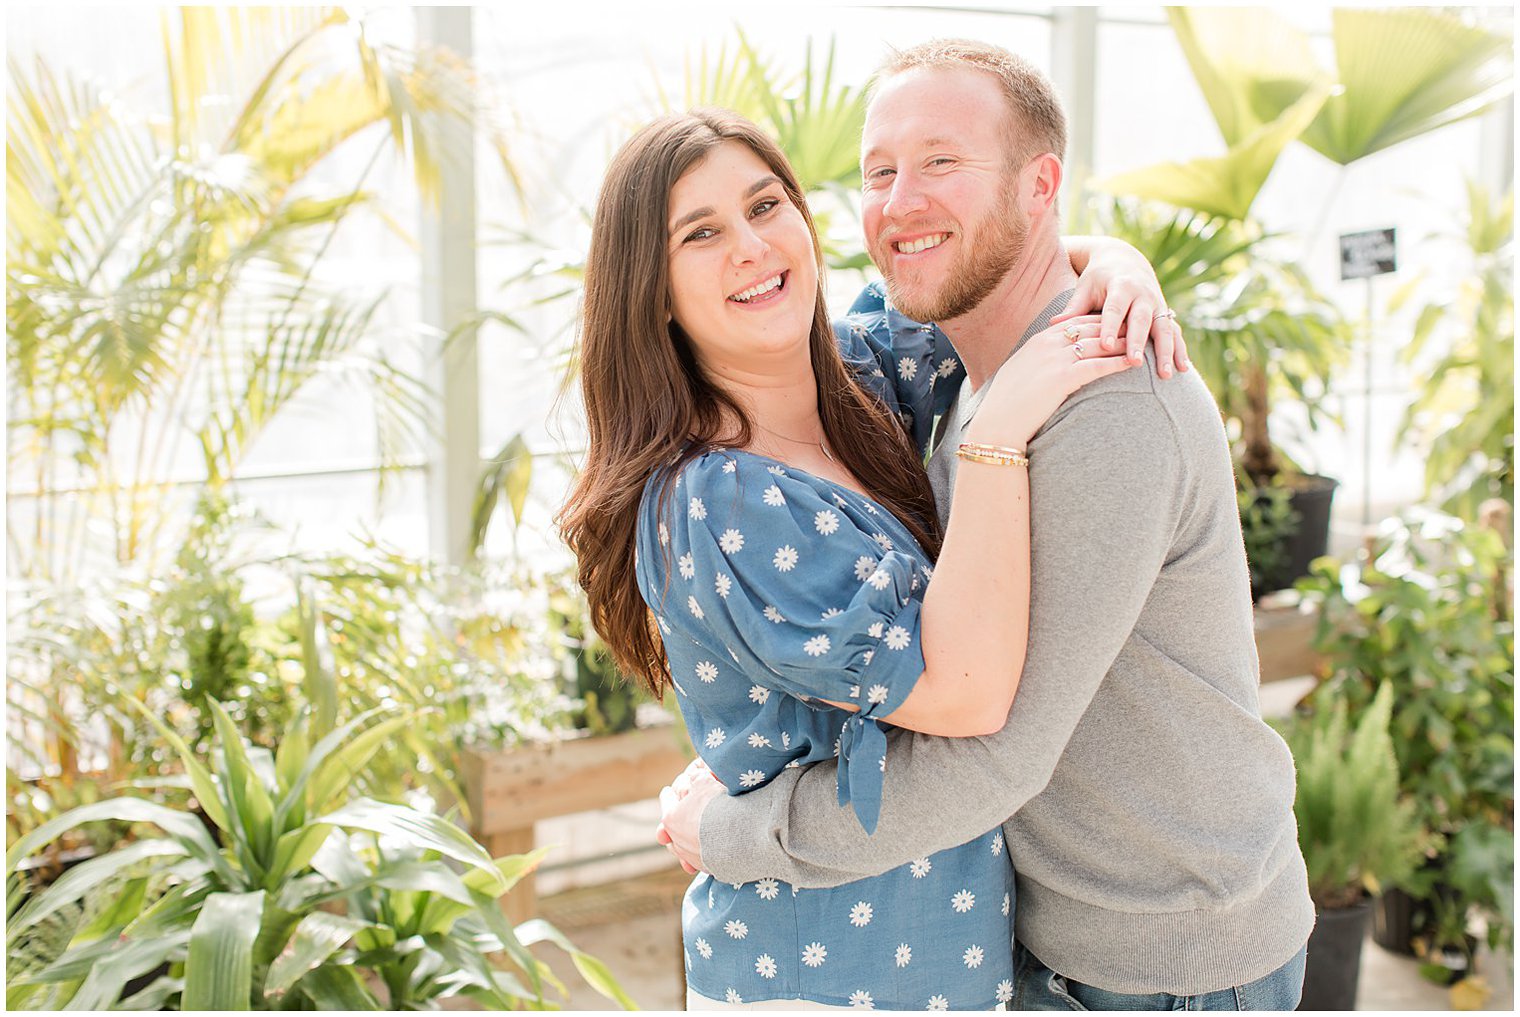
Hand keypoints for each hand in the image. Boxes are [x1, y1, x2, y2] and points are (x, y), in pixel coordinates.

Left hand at [656, 759, 724, 874]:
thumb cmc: (720, 805)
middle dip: (677, 819)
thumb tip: (694, 777)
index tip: (669, 791)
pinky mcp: (708, 868)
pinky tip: (712, 846)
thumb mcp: (705, 782)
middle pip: (672, 827)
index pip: (666, 800)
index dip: (670, 793)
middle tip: (681, 813)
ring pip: (683, 846)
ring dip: (688, 838)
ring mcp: (691, 857)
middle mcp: (677, 841)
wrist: (742, 836)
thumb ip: (696, 778)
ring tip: (696, 832)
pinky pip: (700, 858)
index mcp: (671, 818)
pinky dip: (703, 851)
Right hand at [969, 316, 1140, 447]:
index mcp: (1037, 340)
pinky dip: (1116, 363)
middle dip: (1114, 326)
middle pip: (1089, 328)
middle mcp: (1046, 344)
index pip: (1073, 321)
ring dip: (1122, 342)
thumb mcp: (1019, 373)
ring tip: (1141, 344)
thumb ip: (1036, 362)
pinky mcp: (1062, 378)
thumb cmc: (1006, 405)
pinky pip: (1096, 366)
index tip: (1114, 322)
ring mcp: (1054, 359)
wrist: (997, 424)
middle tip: (1137, 328)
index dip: (1096, 321)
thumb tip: (1047, 366)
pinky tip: (1131, 363)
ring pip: (1097, 344)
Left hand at [1053, 242, 1188, 377]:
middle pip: (1141, 320)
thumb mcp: (1086, 287)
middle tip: (1135, 363)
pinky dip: (1180, 350)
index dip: (1110, 326)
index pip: (1114, 309)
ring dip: (1166, 351)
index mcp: (1120, 286)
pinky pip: (1175, 332)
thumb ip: (1074, 307)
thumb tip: (1053, 324)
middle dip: (1138, 342)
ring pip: (1164, 329)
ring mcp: (1157, 304)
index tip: (1105, 345)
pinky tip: (1183, 369)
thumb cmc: (1099, 278)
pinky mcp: (1165, 313)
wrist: (1125, 260)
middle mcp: (1143, 295)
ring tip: (1165, 374)